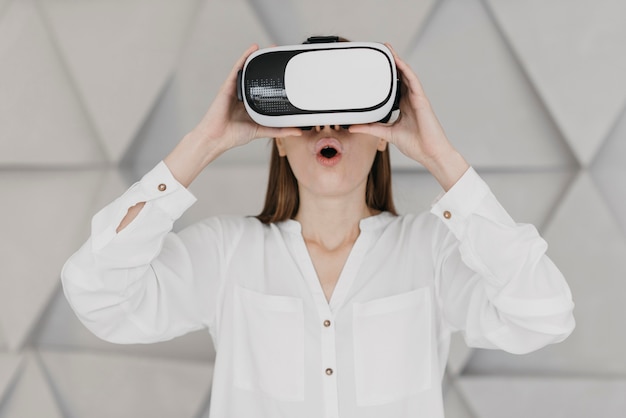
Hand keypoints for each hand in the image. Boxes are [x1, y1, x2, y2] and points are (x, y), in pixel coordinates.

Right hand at [165, 44, 300, 186]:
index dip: (274, 78)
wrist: (217, 138)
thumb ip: (280, 130)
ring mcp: (235, 88)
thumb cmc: (234, 134)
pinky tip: (253, 48)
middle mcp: (244, 94)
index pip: (264, 87)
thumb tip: (298, 131)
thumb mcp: (262, 131)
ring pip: (248, 69)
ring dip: (258, 57)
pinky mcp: (228, 85)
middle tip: (281, 55)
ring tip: (270, 48)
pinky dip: (245, 57)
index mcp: (251, 103)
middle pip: (257, 75)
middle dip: (268, 64)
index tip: (286, 71)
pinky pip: (237, 68)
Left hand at [348, 44, 468, 189]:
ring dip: (398, 61)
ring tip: (388, 49)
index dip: (386, 75)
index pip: (393, 86)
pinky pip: (414, 81)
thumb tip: (352, 126)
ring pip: (407, 75)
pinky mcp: (422, 100)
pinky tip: (398, 61)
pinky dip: (406, 70)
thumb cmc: (415, 144)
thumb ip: (370, 128)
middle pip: (400, 77)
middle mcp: (410, 100)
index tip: (375, 67)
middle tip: (381, 50)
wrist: (430, 153)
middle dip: (391, 63)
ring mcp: (417, 98)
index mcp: (404, 106)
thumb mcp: (386, 133)